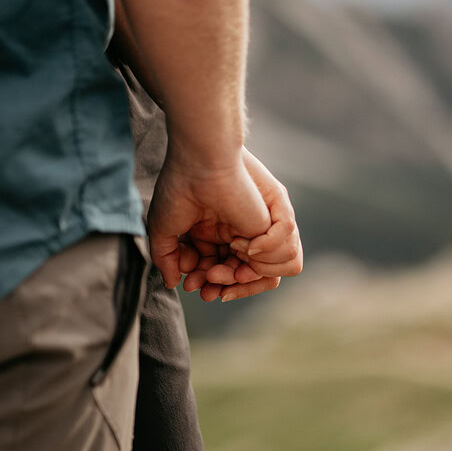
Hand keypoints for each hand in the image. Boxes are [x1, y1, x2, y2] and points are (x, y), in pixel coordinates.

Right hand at [179, 148, 302, 301]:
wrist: (200, 162)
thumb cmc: (179, 189)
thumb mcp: (164, 230)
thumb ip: (166, 259)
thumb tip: (172, 283)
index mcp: (219, 234)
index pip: (225, 271)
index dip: (211, 285)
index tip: (192, 287)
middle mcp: (242, 233)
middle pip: (246, 276)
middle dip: (224, 286)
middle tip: (205, 288)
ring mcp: (262, 228)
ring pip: (270, 272)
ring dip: (245, 279)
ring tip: (220, 270)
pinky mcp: (278, 220)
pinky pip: (287, 257)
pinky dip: (265, 256)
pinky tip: (239, 244)